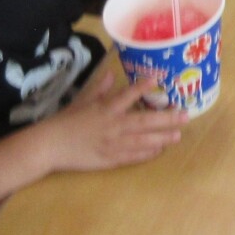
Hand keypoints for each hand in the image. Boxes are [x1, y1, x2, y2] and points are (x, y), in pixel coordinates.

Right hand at [40, 72, 186, 171]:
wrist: (49, 146)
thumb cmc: (66, 121)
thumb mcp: (83, 100)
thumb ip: (100, 88)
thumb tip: (112, 74)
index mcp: (105, 109)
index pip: (127, 95)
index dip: (143, 87)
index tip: (158, 79)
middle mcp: (112, 125)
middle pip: (144, 121)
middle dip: (166, 118)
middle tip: (185, 115)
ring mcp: (112, 144)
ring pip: (143, 141)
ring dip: (162, 138)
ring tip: (177, 136)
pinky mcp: (109, 159)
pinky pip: (132, 157)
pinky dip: (146, 154)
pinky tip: (158, 151)